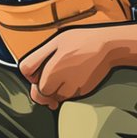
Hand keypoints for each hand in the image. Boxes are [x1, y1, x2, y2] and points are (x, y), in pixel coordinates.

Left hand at [18, 20, 136, 109]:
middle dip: (41, 86)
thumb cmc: (83, 41)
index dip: (30, 73)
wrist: (109, 47)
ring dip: (54, 89)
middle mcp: (61, 83)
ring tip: (64, 72)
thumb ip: (36, 58)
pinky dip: (66, 90)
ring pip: (54, 97)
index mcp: (51, 70)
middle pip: (40, 94)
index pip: (28, 78)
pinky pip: (67, 96)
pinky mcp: (82, 93)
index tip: (36, 70)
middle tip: (50, 74)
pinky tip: (73, 75)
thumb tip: (27, 73)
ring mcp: (72, 90)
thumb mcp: (55, 41)